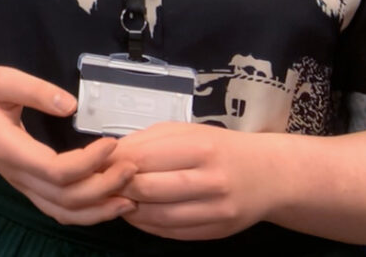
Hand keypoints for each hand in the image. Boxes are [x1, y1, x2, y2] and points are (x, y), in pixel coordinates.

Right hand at [0, 66, 136, 224]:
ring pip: (62, 212)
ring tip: (131, 194)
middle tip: (132, 166)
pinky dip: (87, 212)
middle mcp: (17, 175)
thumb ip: (35, 90)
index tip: (111, 143)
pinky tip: (111, 201)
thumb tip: (70, 104)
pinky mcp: (29, 185)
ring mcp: (22, 185)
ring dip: (99, 208)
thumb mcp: (2, 80)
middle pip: (63, 198)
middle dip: (102, 187)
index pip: (53, 171)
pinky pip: (59, 209)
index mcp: (10, 149)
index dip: (87, 163)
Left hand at [110, 122, 273, 239]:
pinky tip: (138, 213)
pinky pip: (170, 233)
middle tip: (104, 183)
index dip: (115, 163)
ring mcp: (214, 210)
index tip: (98, 162)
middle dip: (118, 188)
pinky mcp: (215, 232)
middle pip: (147, 190)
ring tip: (118, 198)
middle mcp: (210, 180)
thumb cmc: (221, 147)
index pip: (144, 158)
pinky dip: (147, 225)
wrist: (267, 174)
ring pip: (156, 216)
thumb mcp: (189, 132)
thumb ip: (150, 141)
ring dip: (129, 209)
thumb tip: (111, 153)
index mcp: (201, 147)